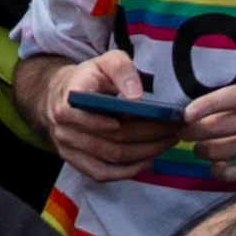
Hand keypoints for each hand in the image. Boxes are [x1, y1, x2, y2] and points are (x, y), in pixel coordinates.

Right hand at [37, 52, 181, 181]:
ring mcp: (67, 146)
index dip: (115, 122)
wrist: (62, 95)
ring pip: (110, 157)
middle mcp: (64, 126)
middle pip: (110, 138)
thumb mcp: (105, 62)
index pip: (90, 115)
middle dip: (146, 135)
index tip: (146, 118)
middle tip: (173, 129)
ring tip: (167, 143)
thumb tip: (136, 98)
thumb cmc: (90, 77)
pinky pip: (101, 174)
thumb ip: (122, 70)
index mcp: (69, 98)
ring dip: (142, 153)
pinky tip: (147, 162)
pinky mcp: (75, 161)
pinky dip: (127, 172)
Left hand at [181, 78, 235, 178]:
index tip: (185, 114)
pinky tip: (217, 165)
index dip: (205, 105)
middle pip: (222, 126)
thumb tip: (201, 110)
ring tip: (200, 148)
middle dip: (195, 131)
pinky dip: (220, 171)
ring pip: (225, 151)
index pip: (232, 97)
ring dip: (203, 150)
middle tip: (185, 132)